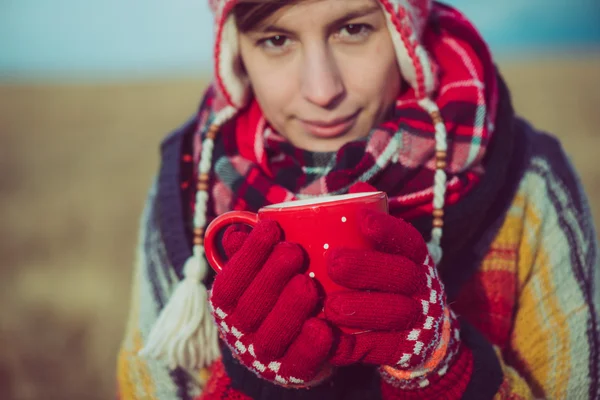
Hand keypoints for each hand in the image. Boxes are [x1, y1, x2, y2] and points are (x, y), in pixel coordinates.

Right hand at [209, 221, 333, 386]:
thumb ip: (248, 253)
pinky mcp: (290, 375)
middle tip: (294, 252)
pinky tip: (323, 327)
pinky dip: (309, 348)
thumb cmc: (274, 295)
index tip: (271, 228)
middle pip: (248, 309)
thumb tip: (235, 230)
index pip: (229, 282)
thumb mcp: (259, 273)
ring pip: (270, 338)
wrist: (290, 346)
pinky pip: (298, 365)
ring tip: (310, 285)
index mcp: (227, 306)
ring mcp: (263, 358)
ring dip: (288, 310)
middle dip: (270, 277)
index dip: (248, 255)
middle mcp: (238, 334)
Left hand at [324, 209, 460, 387]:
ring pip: (395, 313)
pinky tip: (327, 337)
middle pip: (402, 275)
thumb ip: (369, 223)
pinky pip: (379, 350)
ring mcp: (415, 320)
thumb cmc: (387, 281)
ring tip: (330, 306)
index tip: (363, 219)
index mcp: (413, 259)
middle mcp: (420, 286)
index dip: (389, 229)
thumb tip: (355, 188)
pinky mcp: (403, 351)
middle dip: (368, 267)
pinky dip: (353, 346)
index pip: (408, 240)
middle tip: (333, 261)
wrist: (423, 337)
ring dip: (362, 308)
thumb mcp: (385, 252)